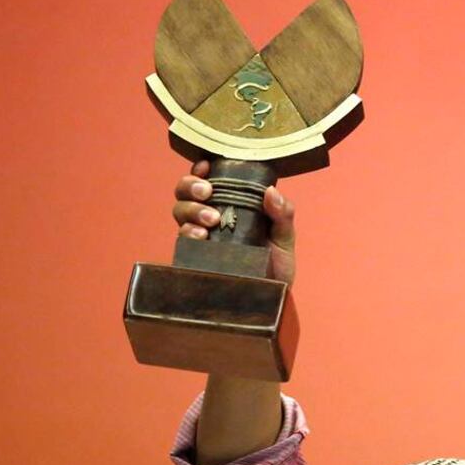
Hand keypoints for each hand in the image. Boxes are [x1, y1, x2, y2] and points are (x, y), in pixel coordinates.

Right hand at [172, 160, 295, 284]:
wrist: (272, 298)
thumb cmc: (277, 264)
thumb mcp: (285, 236)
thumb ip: (283, 213)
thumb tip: (271, 191)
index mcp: (232, 204)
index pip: (208, 179)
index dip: (201, 169)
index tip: (206, 167)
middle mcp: (211, 217)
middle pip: (185, 191)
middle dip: (190, 186)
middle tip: (208, 192)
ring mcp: (201, 236)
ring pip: (180, 211)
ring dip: (191, 209)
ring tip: (211, 219)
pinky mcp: (195, 256)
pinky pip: (181, 240)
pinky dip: (187, 233)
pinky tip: (200, 236)